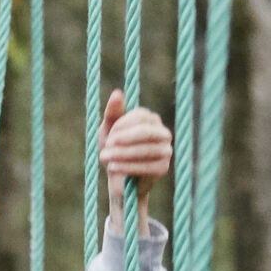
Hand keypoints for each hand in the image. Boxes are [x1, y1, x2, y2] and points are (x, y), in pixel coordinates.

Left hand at [99, 91, 172, 206]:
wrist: (119, 178)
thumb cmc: (114, 149)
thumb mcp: (109, 129)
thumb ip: (112, 111)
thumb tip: (118, 93)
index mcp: (150, 119)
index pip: (139, 116)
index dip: (121, 126)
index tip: (108, 137)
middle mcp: (163, 132)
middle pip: (145, 131)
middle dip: (122, 141)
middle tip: (104, 150)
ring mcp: (166, 150)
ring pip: (146, 149)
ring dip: (122, 154)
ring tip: (105, 159)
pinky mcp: (163, 168)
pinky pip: (147, 166)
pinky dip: (128, 167)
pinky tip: (113, 168)